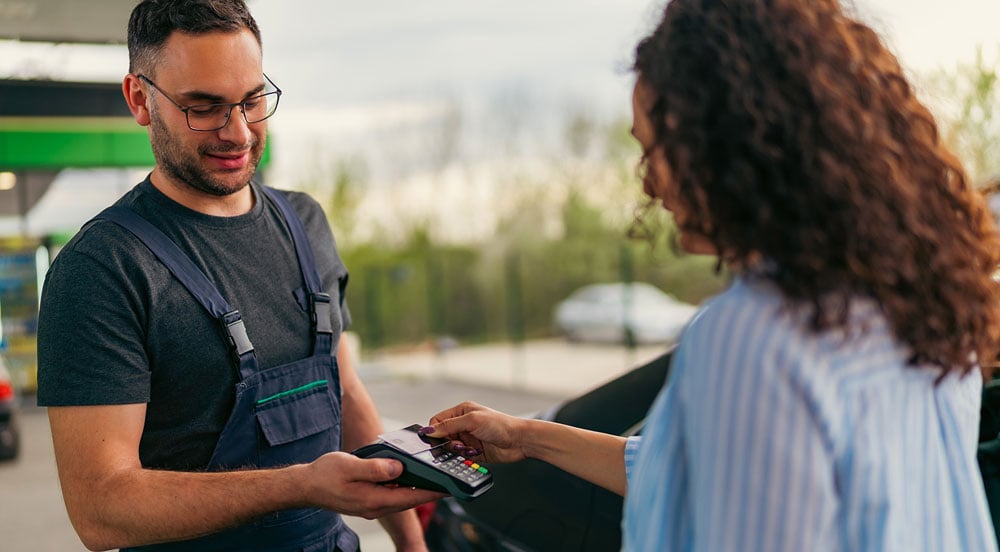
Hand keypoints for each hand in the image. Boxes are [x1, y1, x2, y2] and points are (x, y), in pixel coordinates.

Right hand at [303, 452, 443, 518]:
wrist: (305, 486)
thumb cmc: (324, 475)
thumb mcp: (350, 466)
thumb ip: (375, 468)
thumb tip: (398, 468)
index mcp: (373, 499)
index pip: (410, 497)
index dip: (431, 492)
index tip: (448, 487)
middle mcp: (375, 506)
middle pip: (409, 499)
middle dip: (429, 491)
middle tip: (448, 480)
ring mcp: (371, 505)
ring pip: (401, 497)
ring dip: (417, 489)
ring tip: (433, 477)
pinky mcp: (368, 500)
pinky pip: (391, 494)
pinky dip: (403, 486)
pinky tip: (408, 476)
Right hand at [424, 401, 528, 463]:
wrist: (519, 441)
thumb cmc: (501, 424)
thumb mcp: (472, 421)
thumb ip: (448, 425)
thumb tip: (428, 430)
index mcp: (461, 412)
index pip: (437, 421)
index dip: (435, 431)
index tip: (438, 440)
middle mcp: (463, 424)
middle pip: (442, 437)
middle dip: (448, 443)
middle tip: (458, 445)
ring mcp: (468, 439)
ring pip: (450, 449)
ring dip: (457, 451)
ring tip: (469, 450)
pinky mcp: (472, 452)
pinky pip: (459, 458)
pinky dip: (464, 458)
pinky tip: (474, 454)